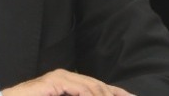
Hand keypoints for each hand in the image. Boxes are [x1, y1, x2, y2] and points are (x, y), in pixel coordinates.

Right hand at [1, 69, 134, 95]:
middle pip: (98, 84)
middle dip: (115, 94)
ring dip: (103, 94)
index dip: (116, 92)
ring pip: (90, 86)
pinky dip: (89, 94)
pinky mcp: (52, 83)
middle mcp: (66, 76)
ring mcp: (59, 77)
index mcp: (70, 81)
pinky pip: (77, 89)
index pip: (98, 86)